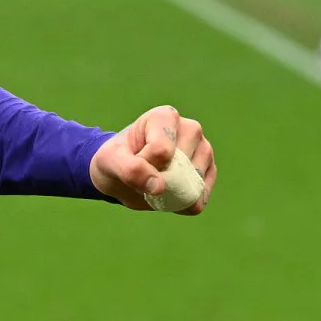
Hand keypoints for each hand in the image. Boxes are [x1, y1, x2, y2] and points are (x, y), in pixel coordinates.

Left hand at [89, 104, 216, 213]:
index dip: (143, 165)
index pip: (161, 150)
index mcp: (165, 117)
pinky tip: (167, 196)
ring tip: (155, 181)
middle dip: (160, 179)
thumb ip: (131, 169)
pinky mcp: (209, 173)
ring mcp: (204, 151)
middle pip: (181, 167)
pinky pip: (199, 197)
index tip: (133, 160)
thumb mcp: (111, 161)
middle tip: (144, 172)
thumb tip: (159, 187)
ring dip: (171, 193)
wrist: (122, 174)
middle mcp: (191, 129)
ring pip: (193, 182)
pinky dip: (181, 204)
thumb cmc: (116, 160)